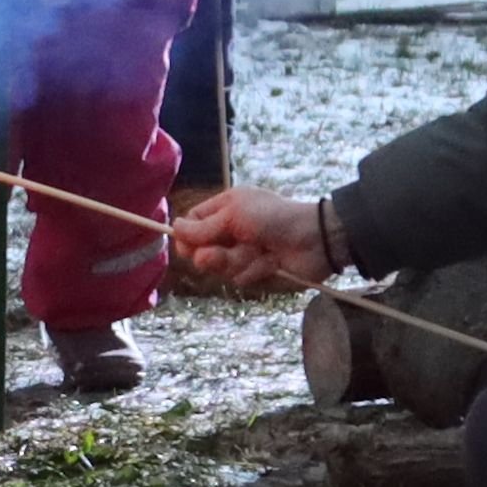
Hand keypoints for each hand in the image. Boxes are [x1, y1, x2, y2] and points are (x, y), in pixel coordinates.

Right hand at [171, 186, 333, 291]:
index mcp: (225, 208)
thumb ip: (203, 227)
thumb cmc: (273, 218)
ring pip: (221, 267)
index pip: (192, 223)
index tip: (187, 247)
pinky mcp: (256, 271)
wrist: (313, 240)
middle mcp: (231, 230)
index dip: (186, 237)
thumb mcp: (234, 215)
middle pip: (202, 250)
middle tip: (219, 254)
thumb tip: (174, 227)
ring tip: (258, 252)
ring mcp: (243, 252)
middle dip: (212, 255)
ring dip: (238, 261)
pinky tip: (269, 262)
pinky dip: (254, 270)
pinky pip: (241, 278)